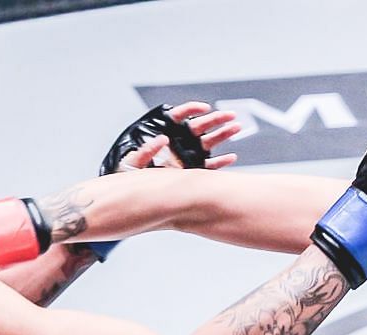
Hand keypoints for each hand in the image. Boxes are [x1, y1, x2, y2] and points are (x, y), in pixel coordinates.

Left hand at [117, 101, 241, 170]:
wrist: (134, 193)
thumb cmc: (130, 174)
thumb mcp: (132, 161)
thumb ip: (146, 150)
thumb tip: (163, 139)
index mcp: (165, 132)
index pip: (180, 115)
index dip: (192, 109)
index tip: (204, 108)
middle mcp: (179, 141)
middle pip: (200, 126)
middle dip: (216, 119)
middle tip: (231, 115)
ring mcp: (188, 155)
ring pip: (209, 142)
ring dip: (223, 134)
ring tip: (237, 127)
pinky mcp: (193, 171)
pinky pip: (210, 166)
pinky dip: (221, 162)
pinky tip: (231, 157)